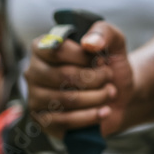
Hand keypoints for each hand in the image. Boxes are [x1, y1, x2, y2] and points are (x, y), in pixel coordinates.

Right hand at [24, 22, 134, 137]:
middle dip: (95, 78)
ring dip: (96, 97)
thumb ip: (103, 32)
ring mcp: (36, 97)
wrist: (119, 95)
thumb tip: (89, 43)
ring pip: (66, 99)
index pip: (58, 50)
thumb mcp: (114, 42)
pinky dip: (89, 117)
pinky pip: (64, 121)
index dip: (85, 57)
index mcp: (43, 47)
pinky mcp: (43, 121)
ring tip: (110, 93)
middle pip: (63, 75)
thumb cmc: (109, 65)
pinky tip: (104, 111)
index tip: (103, 60)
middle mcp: (34, 71)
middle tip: (109, 77)